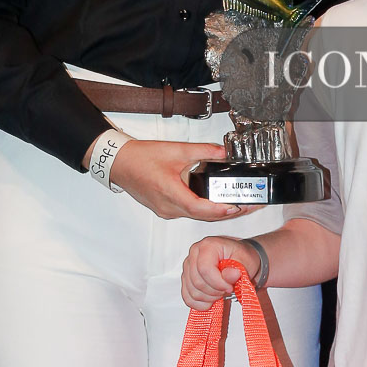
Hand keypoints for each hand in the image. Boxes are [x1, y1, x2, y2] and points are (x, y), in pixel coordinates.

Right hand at [109, 139, 259, 221]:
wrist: (119, 163)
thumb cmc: (140, 158)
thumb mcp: (176, 150)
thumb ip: (204, 151)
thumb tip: (224, 152)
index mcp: (171, 194)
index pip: (202, 208)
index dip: (221, 209)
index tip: (238, 206)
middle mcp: (169, 208)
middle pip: (202, 216)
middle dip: (226, 213)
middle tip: (247, 206)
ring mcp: (165, 210)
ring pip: (195, 216)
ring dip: (216, 213)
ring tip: (236, 204)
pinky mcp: (164, 208)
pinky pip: (187, 212)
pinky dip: (203, 209)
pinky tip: (214, 202)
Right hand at [182, 236, 258, 309]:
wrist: (239, 260)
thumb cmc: (240, 257)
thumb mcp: (245, 260)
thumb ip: (237, 268)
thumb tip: (230, 275)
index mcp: (208, 246)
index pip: (205, 269)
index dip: (218, 283)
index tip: (230, 287)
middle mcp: (194, 255)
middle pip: (198, 282)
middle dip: (215, 291)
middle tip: (227, 288)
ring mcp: (188, 268)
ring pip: (193, 292)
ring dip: (210, 297)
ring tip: (221, 291)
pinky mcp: (186, 280)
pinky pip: (188, 298)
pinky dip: (200, 303)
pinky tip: (211, 300)